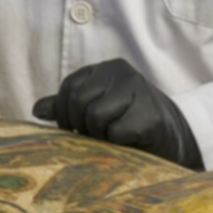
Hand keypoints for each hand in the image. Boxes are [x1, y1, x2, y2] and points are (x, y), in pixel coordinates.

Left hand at [32, 59, 203, 169]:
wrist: (175, 138)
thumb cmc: (130, 123)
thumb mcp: (98, 109)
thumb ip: (68, 106)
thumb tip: (37, 110)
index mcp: (107, 69)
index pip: (69, 87)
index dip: (64, 113)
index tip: (75, 129)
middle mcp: (122, 73)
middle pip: (79, 102)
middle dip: (82, 126)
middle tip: (96, 136)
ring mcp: (139, 90)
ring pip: (95, 116)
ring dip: (101, 135)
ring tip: (114, 137)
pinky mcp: (150, 115)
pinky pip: (115, 133)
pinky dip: (118, 144)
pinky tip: (131, 141)